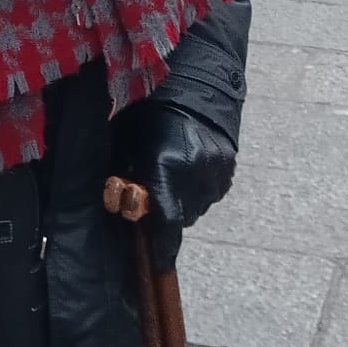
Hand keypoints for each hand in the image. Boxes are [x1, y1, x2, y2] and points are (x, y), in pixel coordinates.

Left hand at [119, 101, 237, 271]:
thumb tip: (119, 204)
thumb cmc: (148, 111)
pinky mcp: (228, 166)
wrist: (193, 83)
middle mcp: (195, 172)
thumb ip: (127, 174)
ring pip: (199, 206)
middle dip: (168, 217)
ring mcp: (216, 170)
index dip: (162, 246)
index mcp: (166, 166)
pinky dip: (200, 188)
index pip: (165, 221)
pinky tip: (189, 170)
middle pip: (183, 217)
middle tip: (155, 204)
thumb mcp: (129, 141)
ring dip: (185, 202)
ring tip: (172, 181)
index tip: (159, 263)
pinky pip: (212, 191)